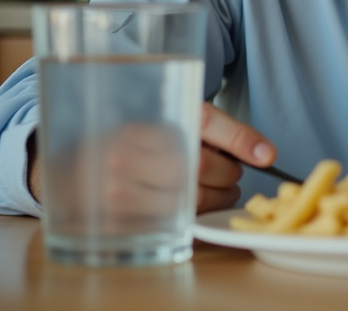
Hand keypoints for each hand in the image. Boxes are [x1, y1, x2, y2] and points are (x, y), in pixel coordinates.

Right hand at [27, 102, 278, 214]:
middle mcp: (126, 155)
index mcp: (144, 123)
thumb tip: (268, 155)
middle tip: (228, 172)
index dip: (240, 140)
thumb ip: (223, 132)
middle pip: (202, 165)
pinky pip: (179, 225)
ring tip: (216, 190)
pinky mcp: (121, 223)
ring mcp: (119, 192)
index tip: (267, 155)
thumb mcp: (174, 122)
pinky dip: (199, 218)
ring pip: (195, 199)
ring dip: (219, 198)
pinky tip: (195, 207)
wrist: (79, 172)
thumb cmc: (139, 145)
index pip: (203, 123)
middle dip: (228, 173)